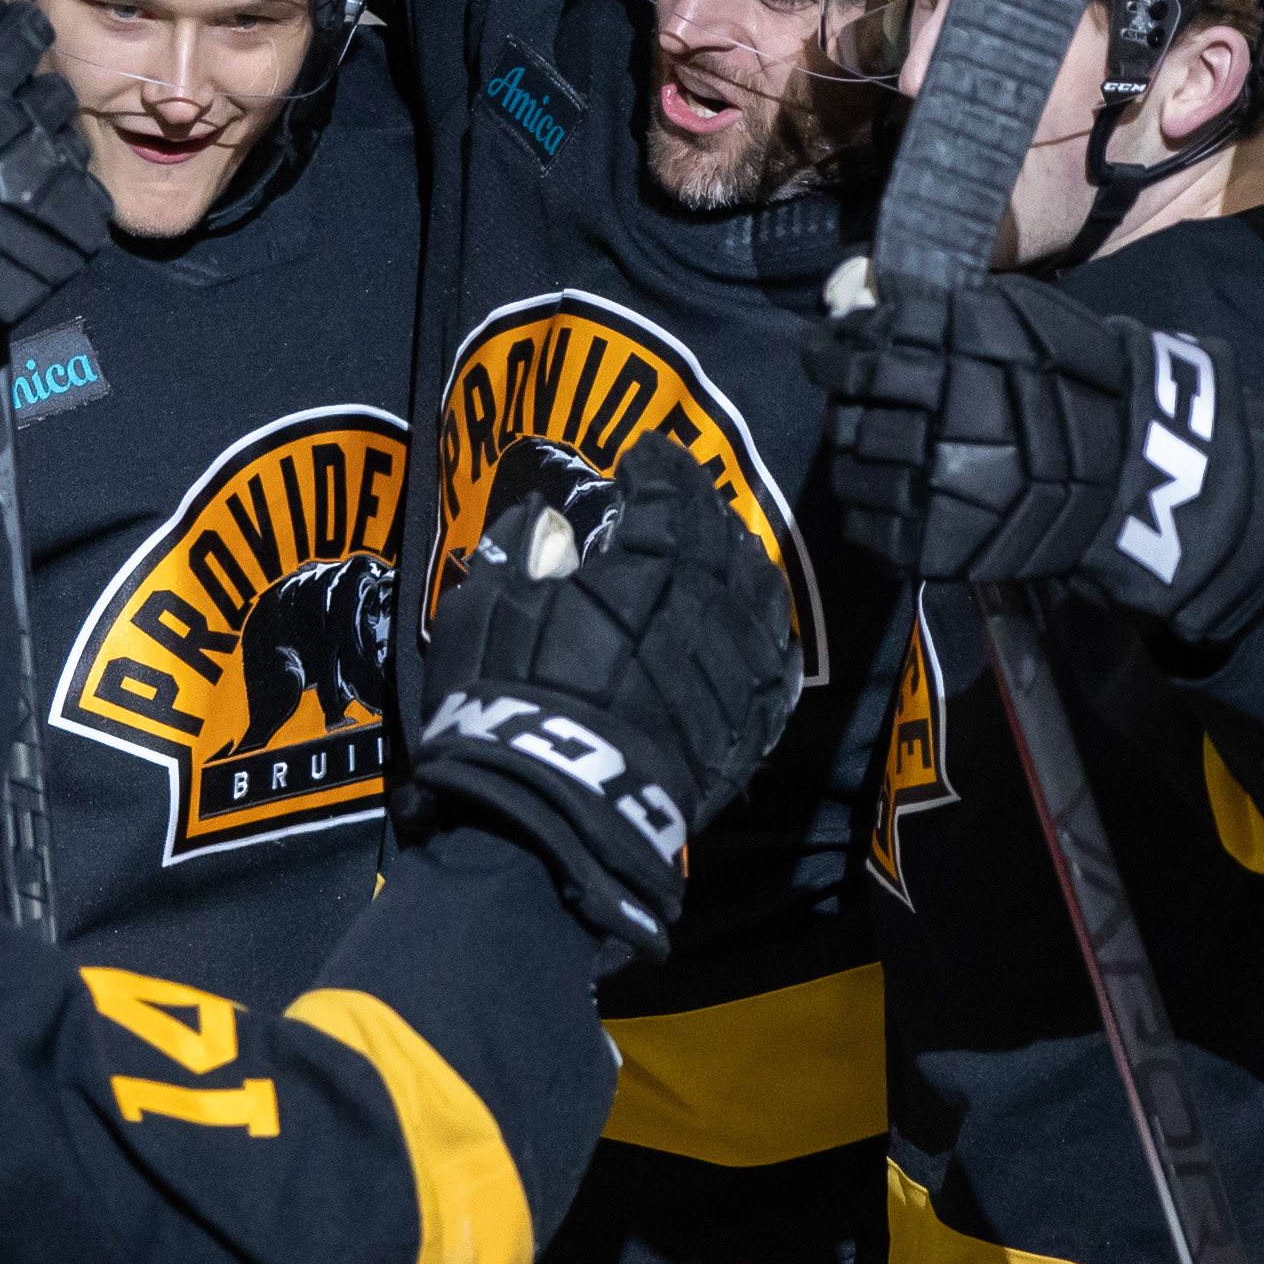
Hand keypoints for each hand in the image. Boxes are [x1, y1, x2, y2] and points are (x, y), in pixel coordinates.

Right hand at [0, 0, 108, 460]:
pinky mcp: (72, 222)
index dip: (9, 30)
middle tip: (15, 127)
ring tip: (25, 182)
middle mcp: (2, 110)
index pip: (0, 26)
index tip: (12, 37)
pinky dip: (70, 205)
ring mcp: (43, 166)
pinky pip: (89, 195)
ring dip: (53, 152)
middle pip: (48, 81)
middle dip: (36, 99)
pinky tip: (43, 220)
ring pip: (72, 136)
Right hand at [405, 435, 799, 960]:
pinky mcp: (748, 730)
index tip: (642, 453)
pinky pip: (776, 669)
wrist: (557, 809)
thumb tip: (545, 519)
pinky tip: (761, 629)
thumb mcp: (487, 609)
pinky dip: (769, 638)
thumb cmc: (509, 700)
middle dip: (703, 504)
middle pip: (722, 538)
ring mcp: (736, 670)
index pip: (665, 494)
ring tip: (729, 551)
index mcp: (644, 568)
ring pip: (762, 596)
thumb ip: (521, 553)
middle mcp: (705, 608)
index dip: (657, 466)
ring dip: (746, 562)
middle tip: (685, 491)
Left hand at [807, 267, 1263, 645]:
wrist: (1135, 472)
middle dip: (846, 406)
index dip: (833, 353)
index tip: (827, 352)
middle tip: (852, 403)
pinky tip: (884, 494)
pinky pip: (868, 527)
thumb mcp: (1025, 318)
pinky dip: (865, 509)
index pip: (861, 353)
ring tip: (870, 450)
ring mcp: (934, 488)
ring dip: (851, 458)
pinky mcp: (935, 544)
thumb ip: (951, 311)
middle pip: (850, 412)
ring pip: (850, 471)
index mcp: (957, 359)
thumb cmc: (1082, 382)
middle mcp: (938, 420)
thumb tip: (876, 304)